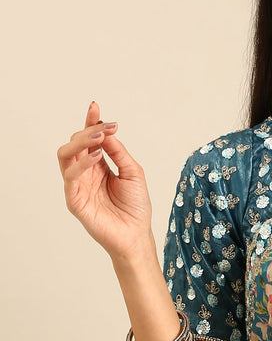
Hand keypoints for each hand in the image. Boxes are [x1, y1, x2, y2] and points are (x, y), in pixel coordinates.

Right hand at [58, 100, 153, 259]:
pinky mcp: (74, 199)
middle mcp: (85, 173)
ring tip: (99, 137)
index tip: (95, 106)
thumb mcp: (133, 173)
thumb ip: (119, 153)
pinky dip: (81, 163)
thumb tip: (106, 132)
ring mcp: (78, 185)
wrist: (136, 235)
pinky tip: (97, 156)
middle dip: (88, 130)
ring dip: (81, 142)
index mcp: (98, 165)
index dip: (90, 122)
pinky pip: (70, 176)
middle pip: (75, 143)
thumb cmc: (136, 207)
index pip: (89, 139)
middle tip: (104, 126)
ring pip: (66, 155)